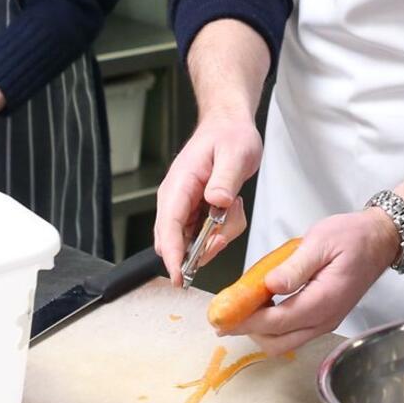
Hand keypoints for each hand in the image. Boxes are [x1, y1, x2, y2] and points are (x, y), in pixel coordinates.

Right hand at [154, 115, 261, 283]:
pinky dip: (223, 230)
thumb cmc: (229, 135)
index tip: (180, 276)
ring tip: (233, 206)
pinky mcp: (196, 211)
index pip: (169, 226)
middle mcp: (176, 199)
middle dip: (202, 248)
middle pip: (177, 241)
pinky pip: (206, 235)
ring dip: (217, 236)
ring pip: (194, 242)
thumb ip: (225, 179)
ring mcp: (184, 207)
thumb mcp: (234, 153)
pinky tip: (232, 207)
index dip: (173, 255)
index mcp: (179, 185)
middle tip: (223, 235)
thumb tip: (216, 201)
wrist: (229, 126)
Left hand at [235, 208, 398, 353]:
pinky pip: (294, 333)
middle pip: (278, 342)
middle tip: (225, 315)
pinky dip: (273, 326)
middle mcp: (325, 319)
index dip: (246, 321)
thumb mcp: (321, 242)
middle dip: (248, 331)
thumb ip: (295, 266)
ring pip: (285, 342)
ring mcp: (326, 321)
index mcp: (323, 300)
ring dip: (260, 331)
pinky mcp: (325, 318)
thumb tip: (270, 285)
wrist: (380, 239)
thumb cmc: (353, 236)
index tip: (222, 317)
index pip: (277, 321)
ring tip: (241, 308)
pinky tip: (262, 306)